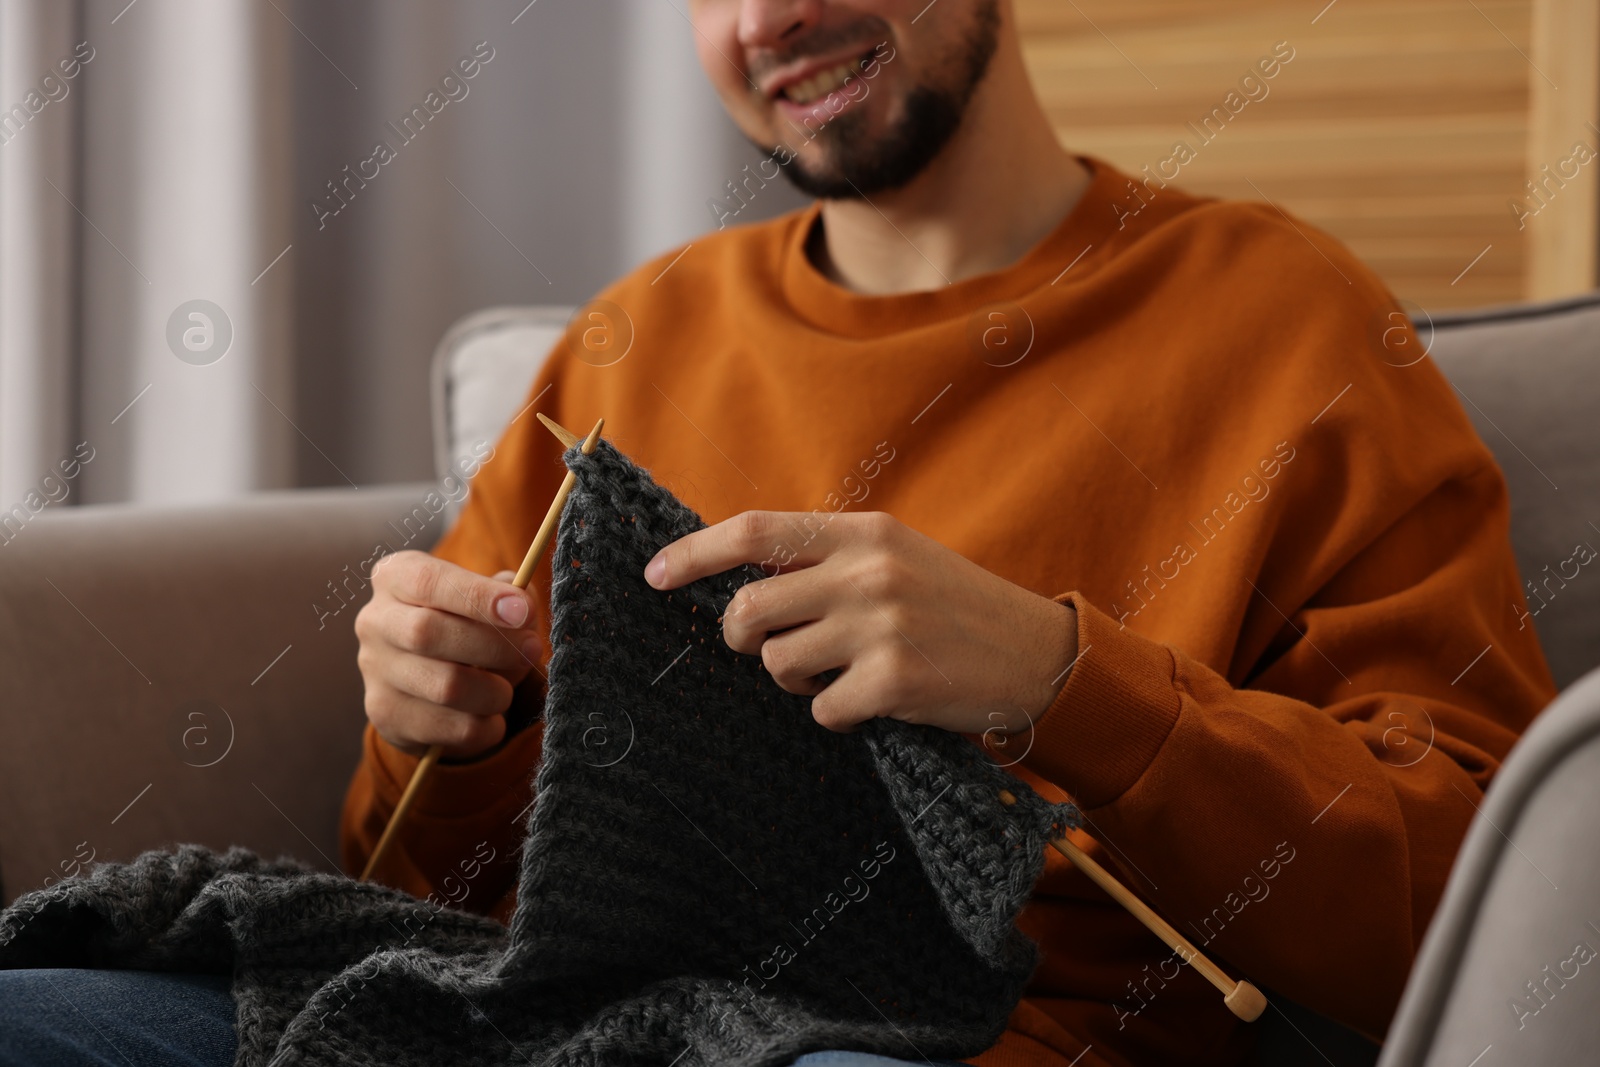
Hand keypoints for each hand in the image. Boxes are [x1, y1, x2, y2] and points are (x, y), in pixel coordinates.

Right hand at [354, 551, 540, 757]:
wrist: (434, 677)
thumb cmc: (469, 623)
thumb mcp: (491, 597)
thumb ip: (514, 595)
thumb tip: (526, 609)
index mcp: (395, 577)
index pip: (428, 581)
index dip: (477, 596)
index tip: (521, 610)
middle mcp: (375, 621)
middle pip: (426, 632)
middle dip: (492, 645)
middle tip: (532, 649)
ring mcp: (375, 671)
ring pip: (443, 686)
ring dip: (493, 690)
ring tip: (507, 688)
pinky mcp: (386, 716)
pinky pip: (449, 729)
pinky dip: (486, 727)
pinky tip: (492, 717)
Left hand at [644, 512, 1077, 734]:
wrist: (1037, 654)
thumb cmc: (955, 607)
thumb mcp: (896, 558)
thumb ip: (827, 560)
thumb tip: (740, 577)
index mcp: (863, 532)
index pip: (755, 532)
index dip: (694, 553)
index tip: (655, 575)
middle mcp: (867, 572)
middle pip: (749, 610)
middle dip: (741, 639)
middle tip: (764, 648)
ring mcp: (880, 626)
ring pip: (778, 664)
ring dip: (793, 679)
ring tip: (837, 673)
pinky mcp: (894, 681)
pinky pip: (821, 709)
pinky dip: (835, 714)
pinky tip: (872, 702)